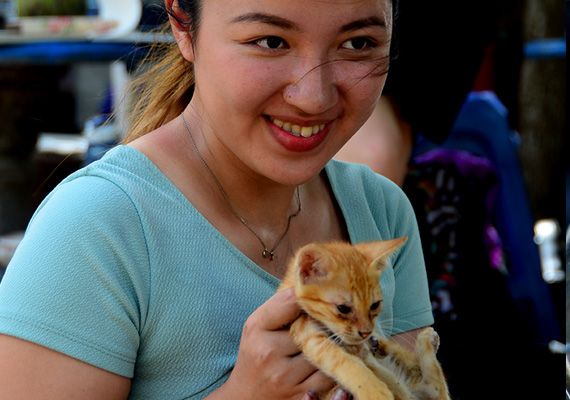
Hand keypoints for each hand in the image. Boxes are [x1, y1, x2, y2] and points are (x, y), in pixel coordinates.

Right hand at [220, 288, 334, 399]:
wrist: (245, 397)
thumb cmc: (255, 355)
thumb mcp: (258, 327)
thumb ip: (281, 307)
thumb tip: (313, 286)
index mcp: (257, 328)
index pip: (292, 300)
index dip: (308, 297)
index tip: (316, 296)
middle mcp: (268, 351)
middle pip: (311, 326)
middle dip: (321, 323)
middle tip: (329, 319)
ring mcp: (284, 376)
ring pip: (323, 350)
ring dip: (330, 345)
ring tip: (331, 339)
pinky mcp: (299, 395)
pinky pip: (328, 374)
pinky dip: (333, 366)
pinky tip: (330, 359)